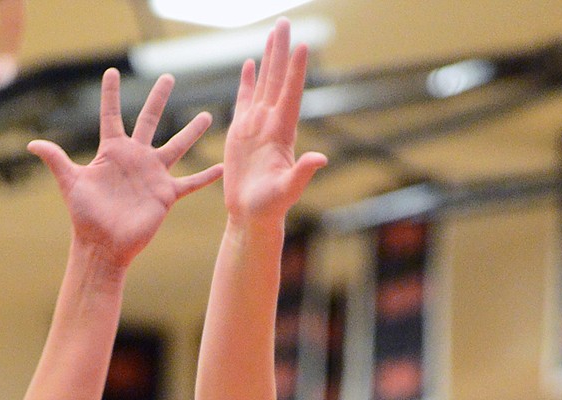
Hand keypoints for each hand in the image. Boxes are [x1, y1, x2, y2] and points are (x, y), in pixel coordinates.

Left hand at [30, 68, 222, 266]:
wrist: (103, 247)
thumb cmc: (85, 218)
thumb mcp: (71, 184)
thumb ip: (56, 160)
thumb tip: (32, 144)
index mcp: (112, 151)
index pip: (112, 115)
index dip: (110, 94)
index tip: (112, 72)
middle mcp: (134, 158)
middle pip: (150, 120)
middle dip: (159, 99)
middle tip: (168, 77)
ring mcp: (152, 175)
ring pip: (176, 145)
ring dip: (191, 131)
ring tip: (207, 115)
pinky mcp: (165, 195)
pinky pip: (190, 183)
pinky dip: (206, 177)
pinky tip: (221, 167)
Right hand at [223, 19, 325, 226]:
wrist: (251, 216)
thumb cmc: (270, 208)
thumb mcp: (287, 191)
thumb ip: (302, 173)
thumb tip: (320, 159)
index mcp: (282, 133)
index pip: (290, 94)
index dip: (295, 70)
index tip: (302, 45)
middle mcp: (271, 124)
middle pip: (277, 79)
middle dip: (281, 50)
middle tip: (285, 22)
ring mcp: (256, 126)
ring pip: (264, 84)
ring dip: (268, 58)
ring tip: (273, 32)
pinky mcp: (241, 133)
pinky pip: (244, 100)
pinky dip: (247, 82)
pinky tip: (249, 65)